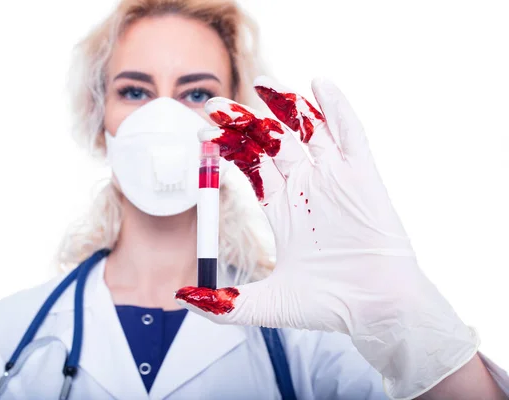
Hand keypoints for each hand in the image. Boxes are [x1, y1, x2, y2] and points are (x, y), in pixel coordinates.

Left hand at [175, 76, 478, 398]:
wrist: (377, 310)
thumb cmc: (329, 306)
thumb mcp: (266, 305)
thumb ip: (224, 303)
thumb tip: (181, 297)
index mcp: (284, 209)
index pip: (251, 167)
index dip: (227, 150)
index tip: (201, 139)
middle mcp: (307, 187)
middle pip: (272, 142)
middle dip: (243, 122)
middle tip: (213, 106)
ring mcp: (335, 177)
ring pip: (307, 129)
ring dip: (284, 105)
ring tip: (261, 82)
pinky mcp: (363, 174)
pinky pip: (350, 132)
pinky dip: (336, 106)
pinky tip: (319, 83)